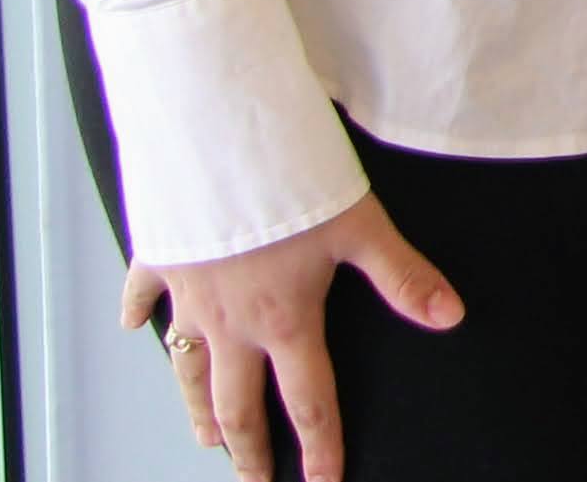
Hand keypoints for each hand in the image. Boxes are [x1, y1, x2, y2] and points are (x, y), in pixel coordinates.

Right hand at [140, 194, 462, 479]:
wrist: (219, 138)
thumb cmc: (292, 182)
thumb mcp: (361, 226)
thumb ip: (403, 276)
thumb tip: (451, 316)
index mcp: (283, 319)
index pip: (307, 399)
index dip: (319, 448)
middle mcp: (230, 320)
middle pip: (236, 404)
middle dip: (248, 450)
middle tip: (254, 479)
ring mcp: (188, 293)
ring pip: (187, 367)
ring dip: (196, 407)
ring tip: (204, 438)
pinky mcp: (160, 257)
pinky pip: (143, 295)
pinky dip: (138, 315)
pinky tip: (135, 329)